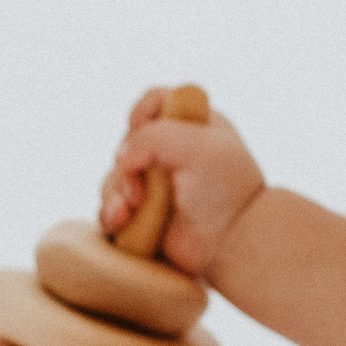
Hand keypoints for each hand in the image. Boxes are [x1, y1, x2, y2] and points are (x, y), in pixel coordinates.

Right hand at [98, 92, 265, 278]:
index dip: (142, 113)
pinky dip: (111, 214)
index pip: (156, 102)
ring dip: (115, 192)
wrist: (234, 243)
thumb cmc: (226, 191)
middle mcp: (173, 153)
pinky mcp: (145, 216)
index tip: (141, 130)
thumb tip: (121, 158)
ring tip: (129, 211)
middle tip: (141, 188)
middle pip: (127, 143)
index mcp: (194, 126)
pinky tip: (122, 222)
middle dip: (126, 164)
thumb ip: (154, 137)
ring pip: (115, 178)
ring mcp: (157, 186)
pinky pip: (112, 209)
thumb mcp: (199, 147)